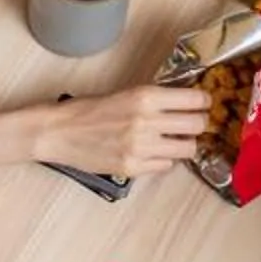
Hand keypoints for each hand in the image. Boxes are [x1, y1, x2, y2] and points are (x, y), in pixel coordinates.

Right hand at [43, 85, 211, 178]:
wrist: (57, 132)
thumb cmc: (86, 111)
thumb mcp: (124, 94)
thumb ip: (155, 99)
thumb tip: (185, 102)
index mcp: (145, 97)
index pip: (195, 100)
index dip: (203, 102)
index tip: (202, 104)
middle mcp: (146, 121)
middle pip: (198, 125)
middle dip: (197, 124)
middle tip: (190, 123)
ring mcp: (141, 147)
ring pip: (187, 149)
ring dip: (183, 144)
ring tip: (171, 141)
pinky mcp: (133, 168)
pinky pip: (166, 166)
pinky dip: (163, 160)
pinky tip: (150, 152)